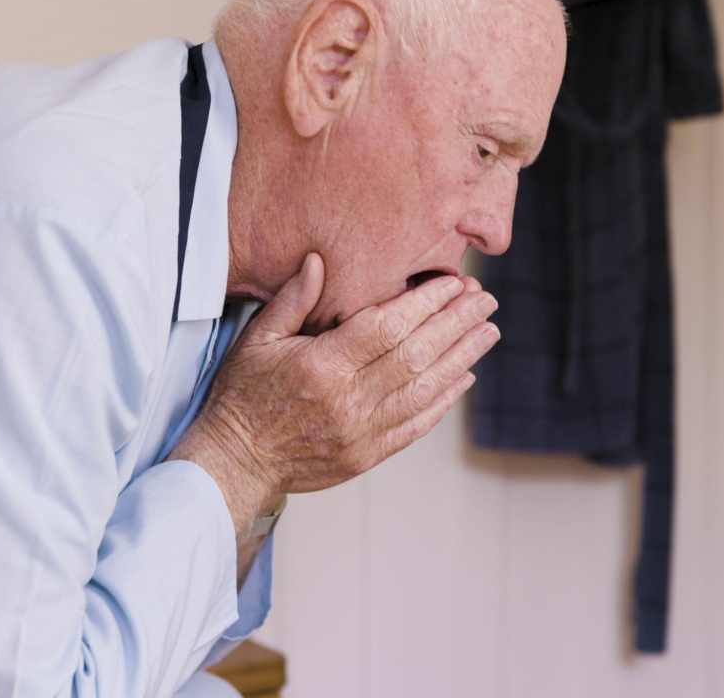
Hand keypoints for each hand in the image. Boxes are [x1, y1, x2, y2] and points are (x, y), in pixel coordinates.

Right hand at [170, 253, 498, 533]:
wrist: (235, 462)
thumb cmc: (243, 396)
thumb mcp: (256, 341)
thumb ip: (292, 301)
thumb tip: (320, 261)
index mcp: (320, 366)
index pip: (386, 328)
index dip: (425, 304)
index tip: (453, 283)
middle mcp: (347, 400)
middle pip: (415, 355)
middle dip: (455, 323)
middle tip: (484, 299)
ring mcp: (361, 432)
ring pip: (424, 389)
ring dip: (461, 358)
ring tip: (487, 332)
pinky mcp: (368, 455)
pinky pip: (416, 424)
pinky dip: (443, 400)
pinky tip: (463, 376)